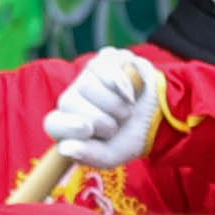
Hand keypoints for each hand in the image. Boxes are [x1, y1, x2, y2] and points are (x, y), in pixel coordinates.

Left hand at [48, 48, 165, 170]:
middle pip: (70, 102)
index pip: (53, 123)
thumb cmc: (130, 135)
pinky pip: (106, 68)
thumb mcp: (112, 155)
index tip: (87, 129)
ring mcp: (87, 76)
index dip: (67, 126)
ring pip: (87, 85)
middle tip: (117, 124)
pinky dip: (124, 84)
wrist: (161, 115)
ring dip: (115, 103)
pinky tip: (131, 92)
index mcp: (69, 125)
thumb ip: (89, 156)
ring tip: (126, 108)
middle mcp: (73, 97)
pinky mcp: (105, 59)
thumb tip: (64, 147)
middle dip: (101, 119)